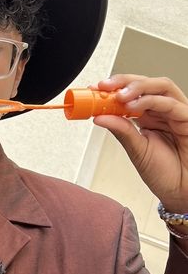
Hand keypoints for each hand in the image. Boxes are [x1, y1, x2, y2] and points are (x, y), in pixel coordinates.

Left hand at [93, 75, 187, 213]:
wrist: (181, 191)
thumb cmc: (165, 173)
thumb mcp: (136, 150)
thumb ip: (121, 130)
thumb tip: (99, 116)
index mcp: (149, 116)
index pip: (132, 93)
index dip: (114, 88)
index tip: (95, 89)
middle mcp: (163, 111)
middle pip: (146, 83)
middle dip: (124, 81)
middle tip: (105, 87)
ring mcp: (177, 113)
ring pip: (161, 87)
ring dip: (138, 87)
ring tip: (119, 96)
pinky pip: (171, 104)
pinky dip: (151, 101)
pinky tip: (134, 106)